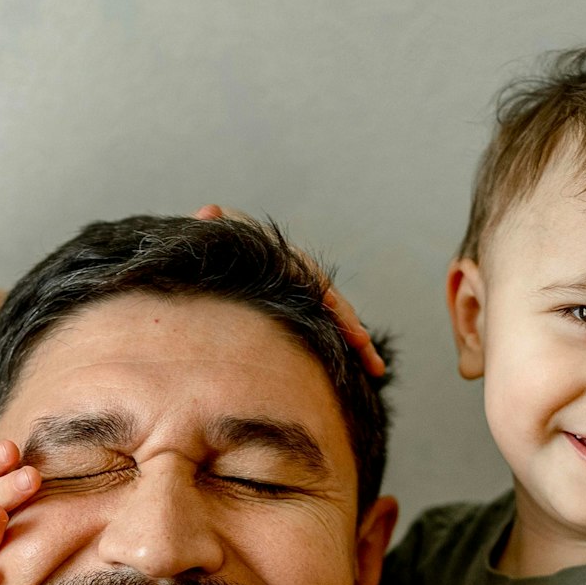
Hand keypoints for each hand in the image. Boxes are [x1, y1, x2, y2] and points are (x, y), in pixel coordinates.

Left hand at [193, 204, 385, 378]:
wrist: (221, 258)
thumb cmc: (215, 250)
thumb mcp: (213, 238)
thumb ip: (213, 228)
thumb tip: (210, 211)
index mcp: (278, 256)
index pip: (304, 272)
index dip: (317, 288)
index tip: (330, 304)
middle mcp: (300, 274)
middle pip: (330, 297)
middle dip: (347, 319)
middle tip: (361, 341)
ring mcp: (306, 296)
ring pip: (338, 318)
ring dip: (359, 342)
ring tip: (375, 368)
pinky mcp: (307, 315)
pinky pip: (332, 333)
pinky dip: (351, 351)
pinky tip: (369, 373)